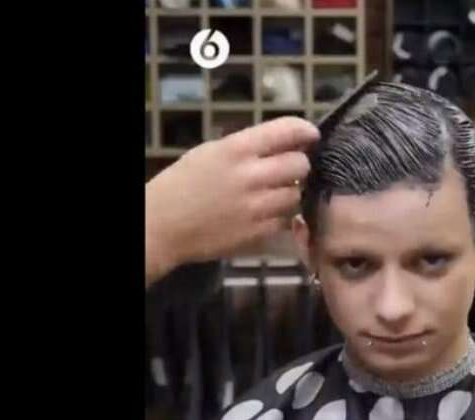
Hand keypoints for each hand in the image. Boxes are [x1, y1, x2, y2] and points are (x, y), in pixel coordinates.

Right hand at [146, 116, 319, 286]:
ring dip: (291, 193)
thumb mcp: (212, 153)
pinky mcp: (259, 233)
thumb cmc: (183, 185)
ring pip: (297, 194)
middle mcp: (251, 176)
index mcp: (237, 149)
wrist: (164, 225)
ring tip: (274, 194)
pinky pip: (286, 220)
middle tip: (290, 170)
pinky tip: (266, 214)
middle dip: (299, 166)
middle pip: (301, 165)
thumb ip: (248, 148)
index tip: (311, 136)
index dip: (305, 131)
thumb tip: (283, 144)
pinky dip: (281, 217)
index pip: (287, 130)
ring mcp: (257, 207)